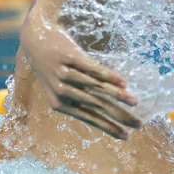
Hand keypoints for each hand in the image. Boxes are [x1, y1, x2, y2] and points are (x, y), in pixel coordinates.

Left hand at [20, 14, 141, 138]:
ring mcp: (64, 74)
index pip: (89, 118)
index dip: (108, 128)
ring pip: (96, 88)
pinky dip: (109, 76)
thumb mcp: (58, 86)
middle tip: (138, 124)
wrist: (35, 37)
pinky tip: (123, 83)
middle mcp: (61, 91)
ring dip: (118, 96)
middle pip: (96, 106)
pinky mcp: (69, 56)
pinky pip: (92, 69)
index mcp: (59, 104)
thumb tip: (107, 110)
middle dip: (119, 116)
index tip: (126, 137)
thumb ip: (77, 98)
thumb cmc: (50, 65)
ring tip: (135, 102)